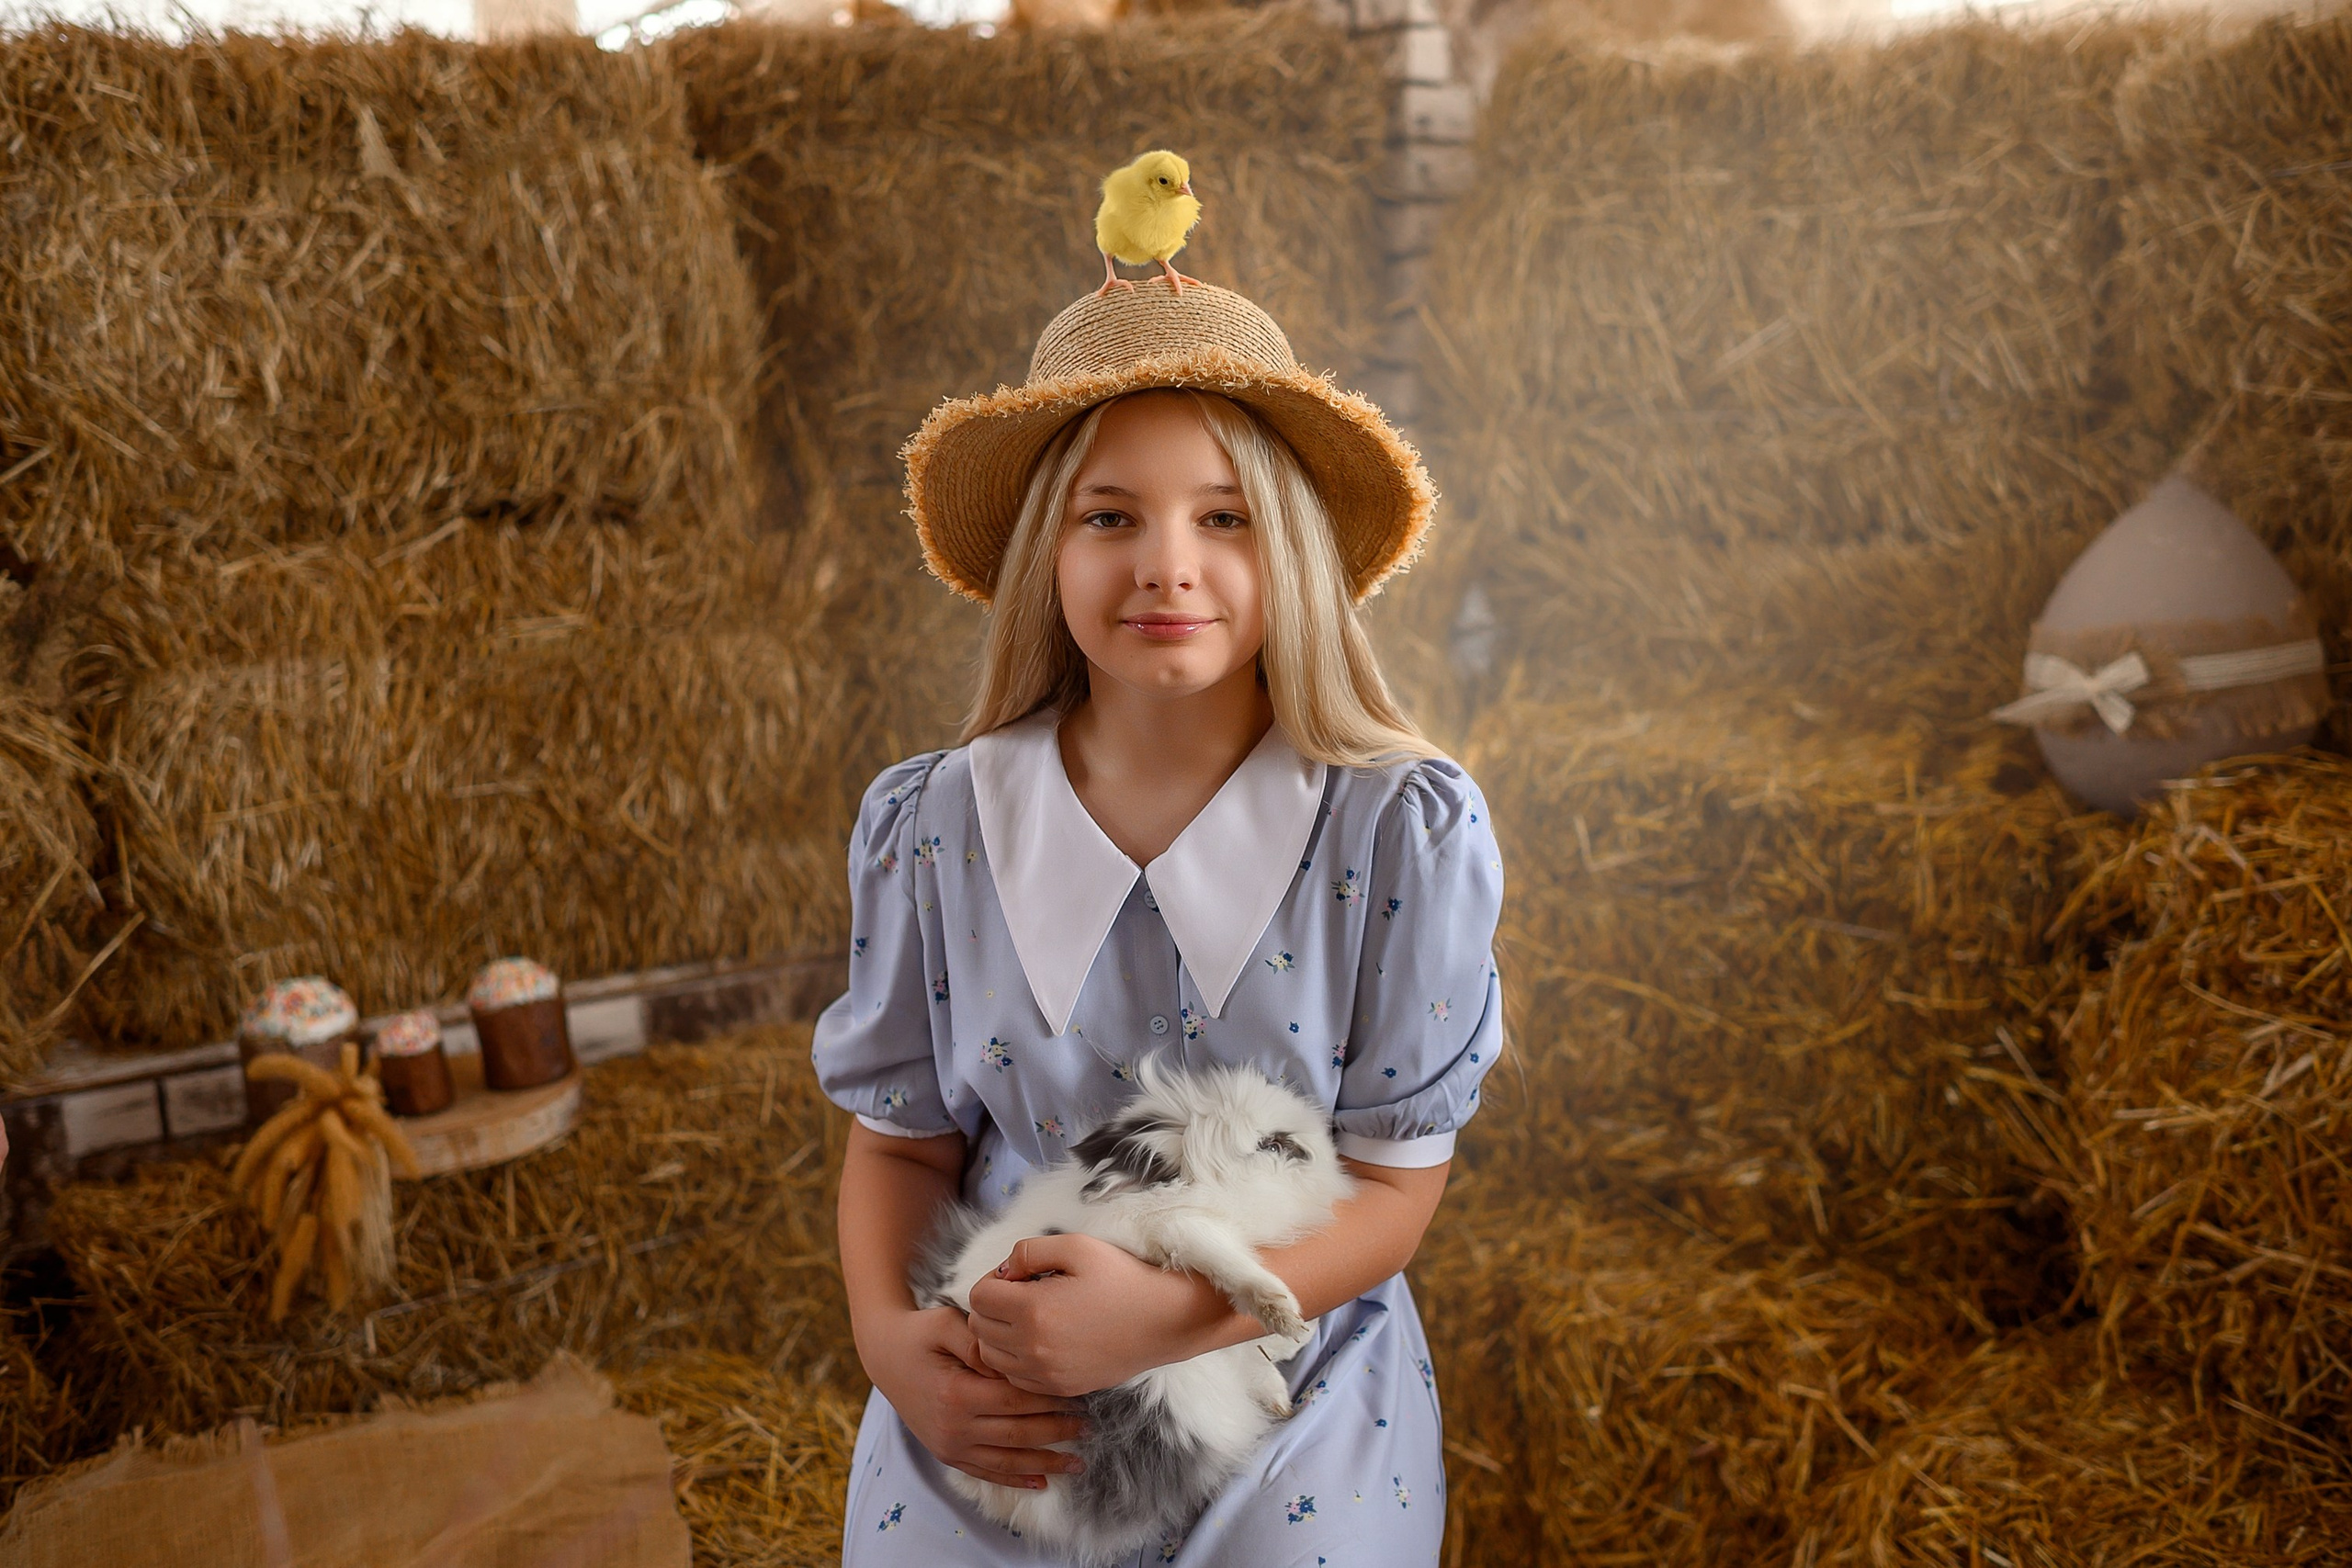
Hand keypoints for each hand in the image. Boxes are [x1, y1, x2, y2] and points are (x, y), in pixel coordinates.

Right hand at [860, 1303, 1089, 1490]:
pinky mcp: (946, 1453)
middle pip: (1018, 1434)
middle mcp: (953, 1427)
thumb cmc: (920, 1333)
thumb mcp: (946, 1324)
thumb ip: (980, 1342)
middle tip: (1091, 1427)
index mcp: (956, 1394)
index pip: (1016, 1400)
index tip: (1080, 1394)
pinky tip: (1041, 1482)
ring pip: (1006, 1461)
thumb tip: (1011, 1361)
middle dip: (1058, 1432)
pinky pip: (985, 1472)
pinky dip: (1014, 1478)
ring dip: (1045, 1463)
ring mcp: (949, 1445)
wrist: (884, 1355)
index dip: (1050, 1399)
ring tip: (1078, 1463)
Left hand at [966, 1233, 1241, 1397]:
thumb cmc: (1123, 1278)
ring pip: (991, 1357)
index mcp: (1032, 1310)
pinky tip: (1041, 1341)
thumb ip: (1029, 1251)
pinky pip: (1014, 1377)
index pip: (978, 1297)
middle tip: (1022, 1293)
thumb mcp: (1077, 1246)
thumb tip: (1004, 1271)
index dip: (992, 1280)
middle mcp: (1032, 1348)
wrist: (1164, 1320)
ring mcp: (1045, 1373)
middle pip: (979, 1328)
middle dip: (992, 1307)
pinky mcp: (1059, 1387)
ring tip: (1030, 1317)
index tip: (1017, 1275)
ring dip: (1000, 1335)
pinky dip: (1016, 1360)